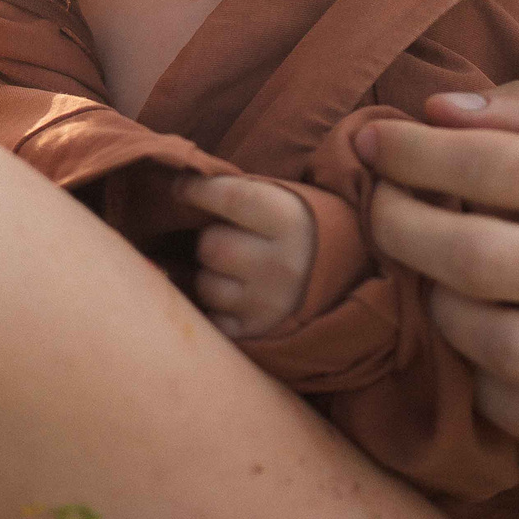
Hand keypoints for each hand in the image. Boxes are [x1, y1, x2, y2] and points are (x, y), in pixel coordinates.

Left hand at [179, 174, 316, 337]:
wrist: (340, 271)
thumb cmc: (295, 226)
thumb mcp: (280, 197)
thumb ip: (235, 191)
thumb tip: (177, 186)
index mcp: (290, 221)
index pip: (228, 199)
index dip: (196, 191)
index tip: (180, 188)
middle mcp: (282, 264)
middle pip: (210, 245)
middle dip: (211, 238)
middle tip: (229, 238)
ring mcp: (270, 303)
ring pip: (205, 284)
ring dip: (211, 274)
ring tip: (236, 269)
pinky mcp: (256, 332)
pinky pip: (210, 317)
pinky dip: (215, 306)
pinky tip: (235, 294)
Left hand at [353, 79, 518, 443]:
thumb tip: (438, 111)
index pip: (499, 165)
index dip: (417, 155)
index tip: (377, 145)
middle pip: (481, 259)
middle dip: (403, 228)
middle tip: (382, 208)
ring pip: (497, 347)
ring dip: (440, 307)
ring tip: (436, 275)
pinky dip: (484, 380)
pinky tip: (484, 341)